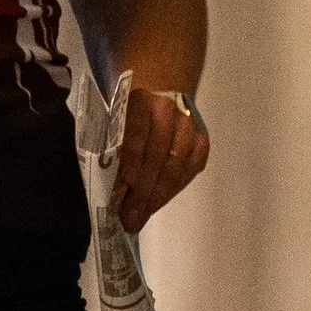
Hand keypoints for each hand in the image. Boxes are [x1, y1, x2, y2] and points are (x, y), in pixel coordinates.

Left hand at [111, 86, 209, 233]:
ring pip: (177, 164)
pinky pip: (192, 168)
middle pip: (158, 153)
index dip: (130, 162)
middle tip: (131, 216)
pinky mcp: (201, 139)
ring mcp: (188, 124)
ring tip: (143, 214)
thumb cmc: (127, 116)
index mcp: (140, 101)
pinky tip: (160, 202)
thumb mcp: (114, 123)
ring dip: (159, 193)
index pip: (136, 134)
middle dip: (144, 189)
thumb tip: (109, 193)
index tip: (123, 189)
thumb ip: (111, 149)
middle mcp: (167, 110)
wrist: (158, 94)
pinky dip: (175, 188)